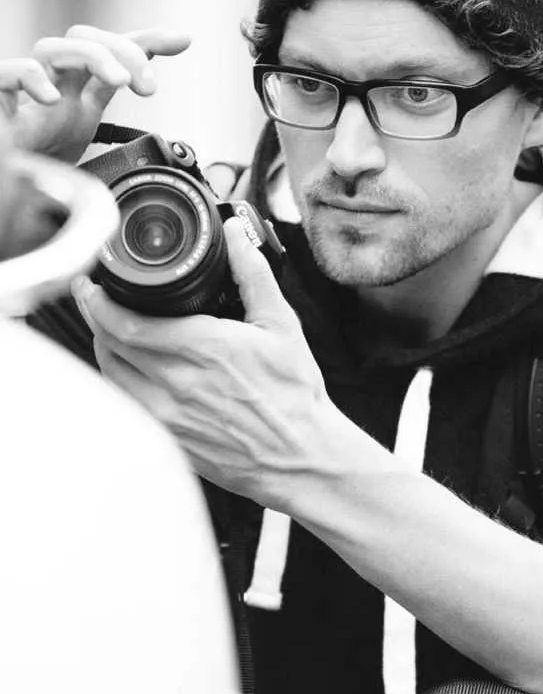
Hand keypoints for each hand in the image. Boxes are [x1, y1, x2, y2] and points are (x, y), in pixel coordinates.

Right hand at [0, 25, 190, 162]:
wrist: (7, 194)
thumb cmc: (38, 172)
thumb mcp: (92, 159)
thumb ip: (118, 149)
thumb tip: (156, 159)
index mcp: (77, 94)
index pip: (112, 54)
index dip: (147, 42)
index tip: (184, 40)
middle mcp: (54, 85)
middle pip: (85, 38)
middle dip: (122, 51)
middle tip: (148, 87)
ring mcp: (26, 92)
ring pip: (53, 48)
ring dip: (93, 56)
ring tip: (120, 81)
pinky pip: (8, 73)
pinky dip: (30, 78)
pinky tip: (53, 99)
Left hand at [73, 218, 335, 505]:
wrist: (300, 457)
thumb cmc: (294, 395)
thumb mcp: (281, 325)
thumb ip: (253, 274)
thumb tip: (236, 236)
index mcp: (202, 347)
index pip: (125, 322)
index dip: (97, 301)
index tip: (91, 285)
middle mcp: (177, 383)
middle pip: (109, 345)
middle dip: (95, 317)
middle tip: (93, 298)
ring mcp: (168, 415)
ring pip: (113, 375)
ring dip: (103, 348)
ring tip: (107, 329)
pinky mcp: (169, 440)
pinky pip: (126, 404)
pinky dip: (119, 381)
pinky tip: (129, 369)